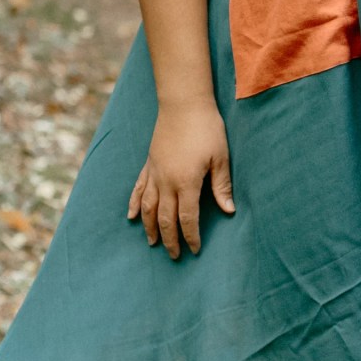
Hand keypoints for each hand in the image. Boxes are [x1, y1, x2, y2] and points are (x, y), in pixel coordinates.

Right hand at [127, 99, 234, 258]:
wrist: (183, 104)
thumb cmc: (207, 129)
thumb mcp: (220, 157)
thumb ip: (222, 186)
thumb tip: (230, 210)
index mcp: (186, 183)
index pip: (187, 219)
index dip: (190, 237)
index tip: (195, 250)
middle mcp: (166, 182)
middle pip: (165, 218)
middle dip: (170, 239)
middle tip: (174, 256)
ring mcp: (154, 173)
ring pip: (147, 208)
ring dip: (150, 228)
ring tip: (153, 242)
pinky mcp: (148, 164)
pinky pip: (138, 189)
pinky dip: (133, 205)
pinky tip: (131, 217)